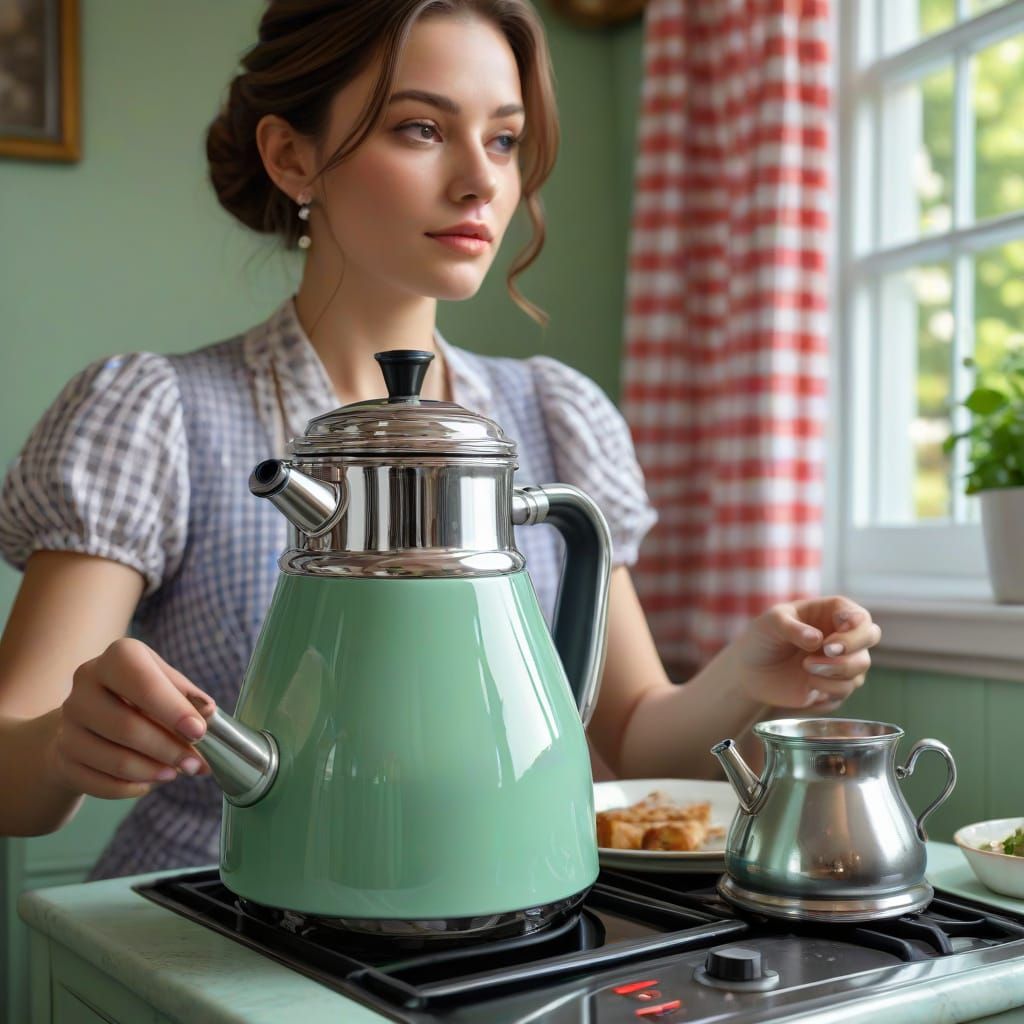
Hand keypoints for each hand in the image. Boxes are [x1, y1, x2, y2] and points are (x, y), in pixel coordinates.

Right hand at [49, 638, 215, 799]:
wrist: (89, 718)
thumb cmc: (140, 696)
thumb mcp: (166, 683)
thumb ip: (188, 697)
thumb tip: (207, 713)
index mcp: (116, 658)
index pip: (144, 683)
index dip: (173, 709)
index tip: (199, 731)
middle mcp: (85, 684)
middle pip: (128, 726)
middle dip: (169, 749)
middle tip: (197, 764)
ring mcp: (68, 722)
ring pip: (115, 759)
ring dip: (154, 771)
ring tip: (178, 772)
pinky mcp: (62, 757)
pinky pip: (101, 783)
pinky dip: (133, 787)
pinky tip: (151, 781)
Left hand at [732, 597, 880, 712]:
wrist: (750, 673)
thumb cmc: (762, 639)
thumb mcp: (770, 623)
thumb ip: (791, 627)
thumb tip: (816, 639)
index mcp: (829, 612)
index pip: (859, 615)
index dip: (854, 628)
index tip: (830, 643)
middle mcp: (841, 634)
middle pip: (871, 636)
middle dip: (852, 647)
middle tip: (827, 652)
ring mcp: (841, 660)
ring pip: (861, 665)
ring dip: (835, 669)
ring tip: (806, 667)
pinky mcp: (836, 684)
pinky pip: (847, 688)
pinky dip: (829, 687)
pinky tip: (808, 683)